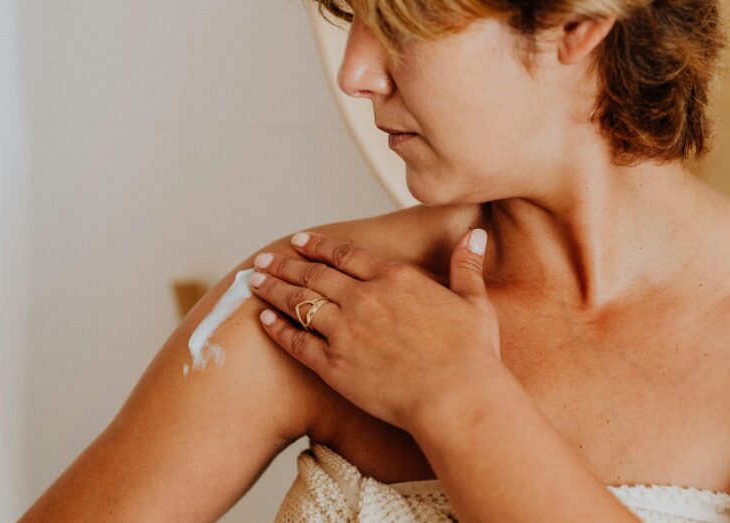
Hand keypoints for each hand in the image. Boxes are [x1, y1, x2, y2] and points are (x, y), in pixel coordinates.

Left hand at [248, 229, 502, 429]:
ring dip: (274, 289)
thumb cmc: (471, 355)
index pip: (346, 255)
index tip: (299, 240)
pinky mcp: (334, 365)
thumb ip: (466, 267)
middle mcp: (364, 298)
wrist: (456, 398)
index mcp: (395, 278)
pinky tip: (264, 321)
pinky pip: (298, 342)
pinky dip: (279, 329)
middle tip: (264, 258)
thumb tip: (475, 236)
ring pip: (300, 303)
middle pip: (314, 275)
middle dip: (285, 264)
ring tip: (254, 281)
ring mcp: (345, 331)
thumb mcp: (475, 303)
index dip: (319, 246)